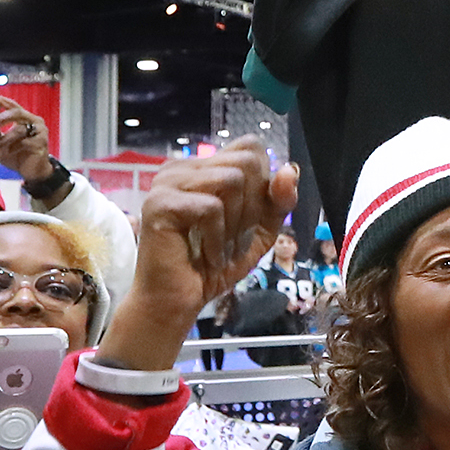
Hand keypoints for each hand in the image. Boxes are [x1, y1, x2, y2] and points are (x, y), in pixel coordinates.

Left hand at [0, 96, 53, 186]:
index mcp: (23, 118)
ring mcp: (40, 130)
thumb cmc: (18, 156)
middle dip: (0, 119)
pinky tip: (11, 153)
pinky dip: (15, 148)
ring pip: (19, 129)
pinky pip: (26, 142)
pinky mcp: (43, 142)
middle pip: (16, 112)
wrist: (33, 172)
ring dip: (5, 140)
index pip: (11, 104)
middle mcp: (33, 121)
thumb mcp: (1, 145)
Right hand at [93, 141, 298, 373]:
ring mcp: (167, 182)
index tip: (248, 220)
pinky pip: (211, 208)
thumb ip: (278, 200)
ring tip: (219, 248)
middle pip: (245, 163)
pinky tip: (207, 256)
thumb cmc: (214, 264)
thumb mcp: (260, 231)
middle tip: (232, 240)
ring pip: (231, 181)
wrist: (178, 302)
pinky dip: (217, 239)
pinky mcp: (159, 203)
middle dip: (251, 209)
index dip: (263, 185)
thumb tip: (290, 169)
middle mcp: (183, 167)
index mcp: (204, 167)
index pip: (250, 147)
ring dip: (235, 225)